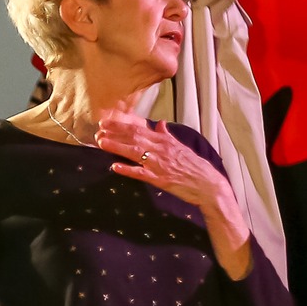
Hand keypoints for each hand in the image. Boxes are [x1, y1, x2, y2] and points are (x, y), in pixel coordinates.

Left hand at [97, 112, 232, 213]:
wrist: (208, 184)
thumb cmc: (195, 166)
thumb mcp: (181, 147)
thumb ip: (167, 135)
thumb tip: (160, 124)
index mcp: (165, 141)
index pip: (140, 128)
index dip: (122, 124)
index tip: (107, 121)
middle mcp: (161, 149)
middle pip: (134, 137)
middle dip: (114, 132)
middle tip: (98, 129)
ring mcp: (159, 164)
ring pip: (135, 152)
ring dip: (116, 146)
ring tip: (101, 142)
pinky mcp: (160, 179)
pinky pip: (141, 174)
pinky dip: (127, 170)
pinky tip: (114, 167)